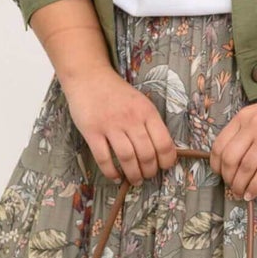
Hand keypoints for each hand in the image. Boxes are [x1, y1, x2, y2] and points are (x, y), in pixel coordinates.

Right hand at [62, 68, 179, 184]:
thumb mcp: (141, 102)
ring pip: (127, 158)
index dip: (167, 161)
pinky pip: (103, 158)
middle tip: (148, 176)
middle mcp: (131, 119)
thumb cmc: (117, 93)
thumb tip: (162, 150)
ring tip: (135, 180)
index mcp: (147, 112)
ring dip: (133, 174)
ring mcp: (110, 125)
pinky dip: (111, 172)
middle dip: (150, 171)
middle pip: (146, 154)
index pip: (164, 143)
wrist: (89, 77)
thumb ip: (150, 123)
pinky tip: (115, 177)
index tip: (164, 167)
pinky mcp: (92, 131)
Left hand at [209, 83, 256, 199]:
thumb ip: (249, 130)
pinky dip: (255, 187)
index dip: (216, 165)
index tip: (220, 174)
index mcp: (244, 116)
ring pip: (245, 168)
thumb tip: (235, 157)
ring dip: (240, 185)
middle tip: (231, 187)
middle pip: (230, 159)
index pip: (219, 144)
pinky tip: (252, 194)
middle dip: (228, 178)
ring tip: (240, 194)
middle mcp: (253, 125)